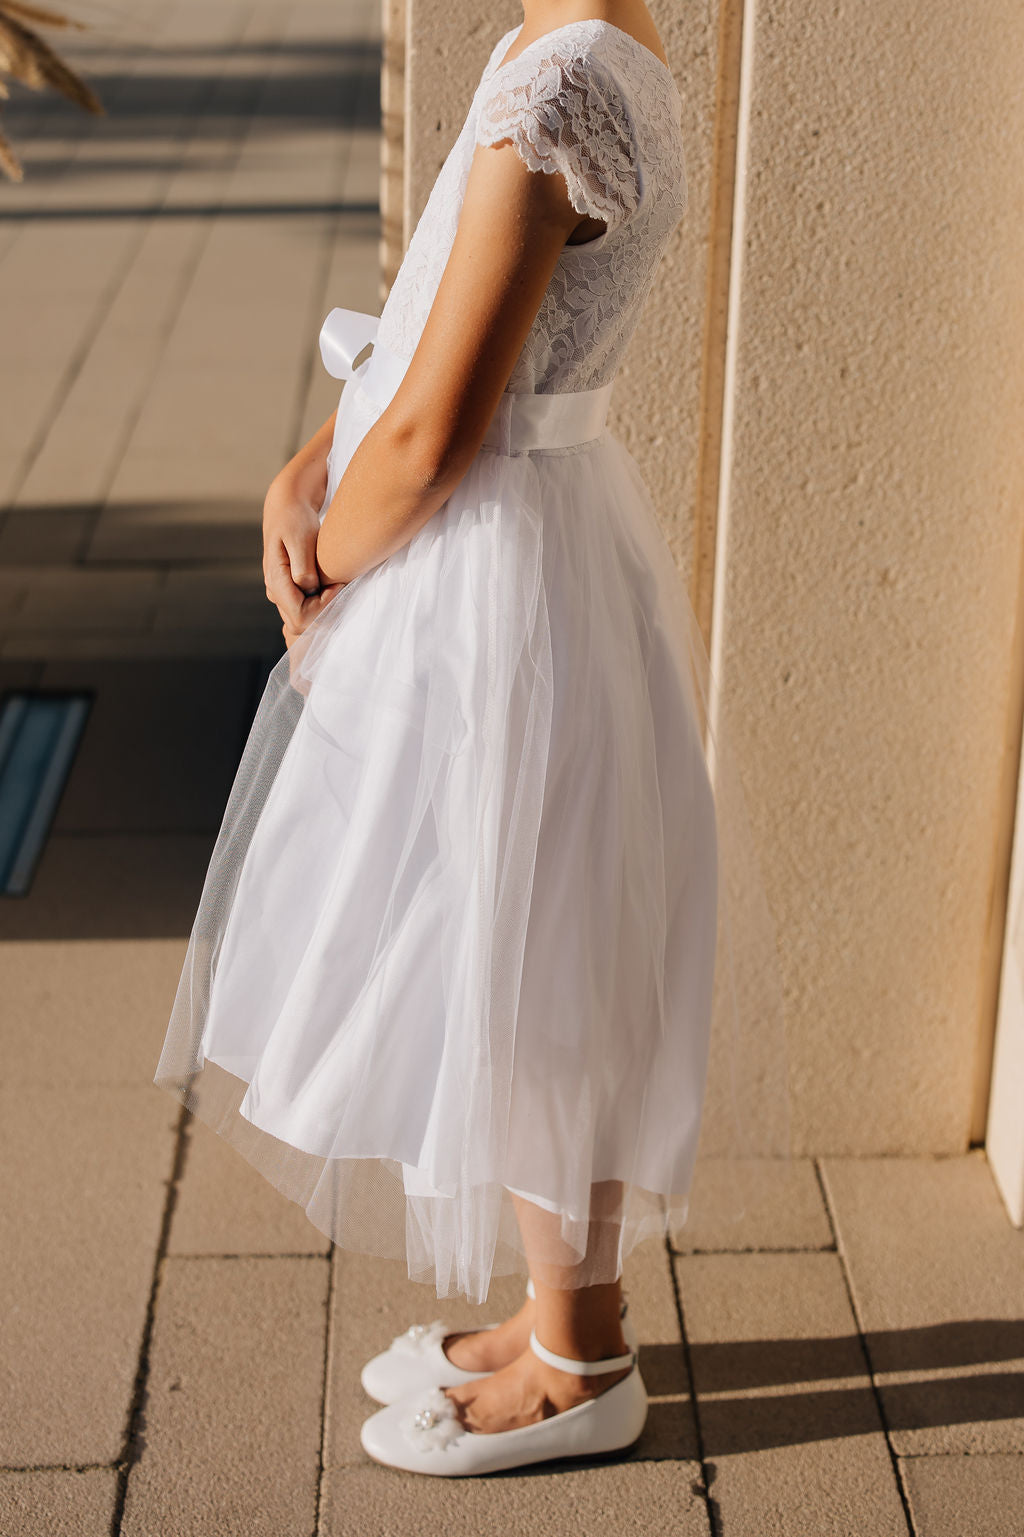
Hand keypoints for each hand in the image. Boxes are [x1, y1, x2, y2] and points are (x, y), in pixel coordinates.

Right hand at [263, 451, 341, 637]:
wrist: (287, 507)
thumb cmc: (295, 519)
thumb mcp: (301, 538)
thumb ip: (303, 567)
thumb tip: (308, 588)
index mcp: (275, 579)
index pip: (300, 616)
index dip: (323, 608)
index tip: (338, 585)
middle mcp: (274, 589)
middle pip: (300, 623)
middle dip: (323, 611)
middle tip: (340, 584)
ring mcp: (279, 591)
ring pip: (301, 619)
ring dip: (322, 607)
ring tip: (335, 582)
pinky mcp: (287, 589)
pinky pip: (303, 608)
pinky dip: (319, 602)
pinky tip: (330, 583)